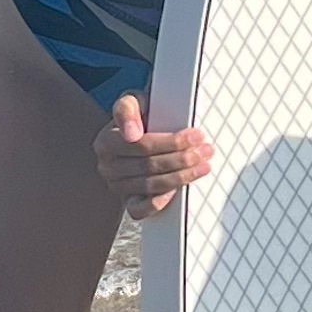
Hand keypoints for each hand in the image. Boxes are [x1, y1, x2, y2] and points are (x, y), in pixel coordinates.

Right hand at [95, 93, 212, 217]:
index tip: (196, 137)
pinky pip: (139, 210)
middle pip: (150, 166)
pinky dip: (158, 203)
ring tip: (203, 165)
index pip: (143, 145)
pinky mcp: (127, 202)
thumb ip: (127, 107)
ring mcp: (116, 186)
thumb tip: (131, 134)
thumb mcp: (133, 101)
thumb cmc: (140, 115)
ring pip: (150, 186)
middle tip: (206, 151)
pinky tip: (177, 192)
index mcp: (106, 142)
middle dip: (182, 159)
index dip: (172, 142)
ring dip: (181, 177)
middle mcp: (107, 166)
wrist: (140, 130)